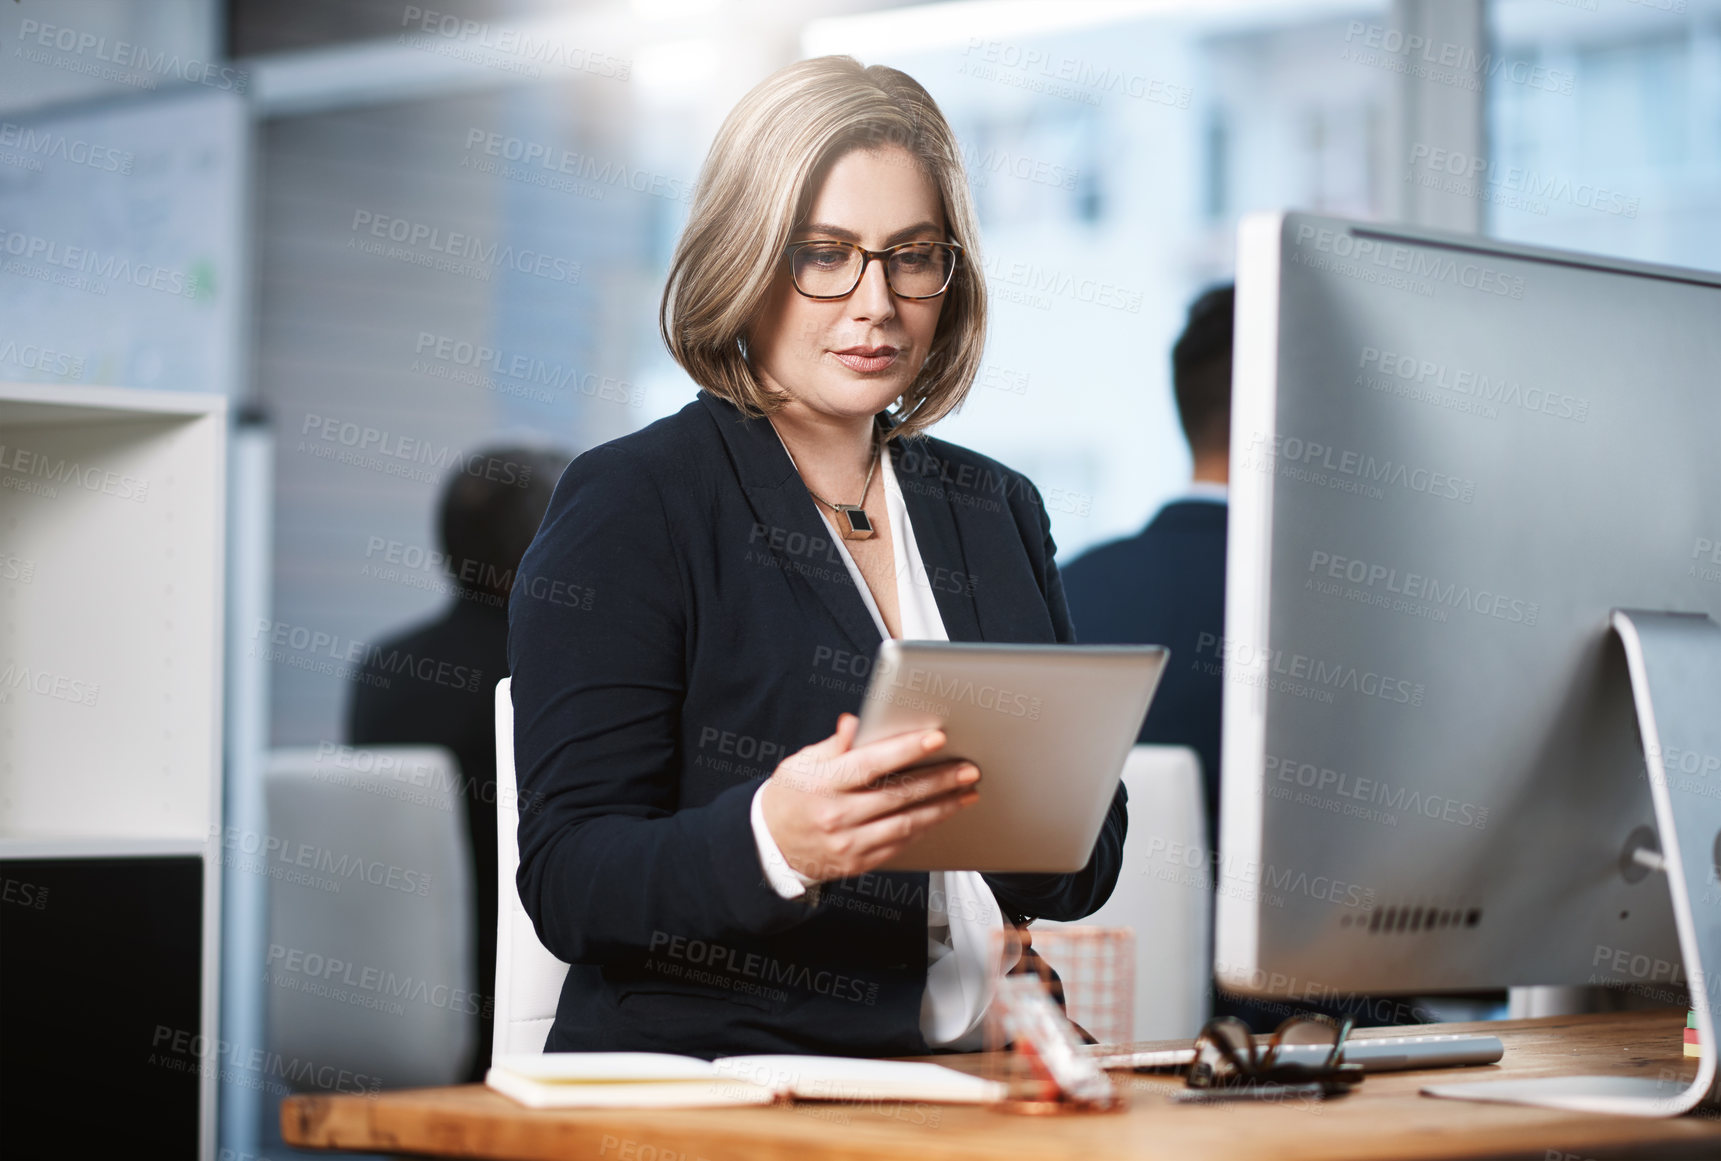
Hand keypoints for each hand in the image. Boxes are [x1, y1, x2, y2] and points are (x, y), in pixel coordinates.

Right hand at [758, 713, 980, 882]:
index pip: (870, 763)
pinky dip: (924, 828)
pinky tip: (941, 814)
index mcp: (822, 784)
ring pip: (906, 823)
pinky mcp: (858, 863)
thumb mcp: (801, 763)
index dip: (905, 749)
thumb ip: (834, 744)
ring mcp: (848, 844)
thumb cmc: (790, 797)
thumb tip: (855, 722)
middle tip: (968, 768)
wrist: (770, 847)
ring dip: (941, 807)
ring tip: (967, 792)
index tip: (936, 738)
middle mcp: (836, 816)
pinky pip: (899, 845)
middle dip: (939, 780)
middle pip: (898, 795)